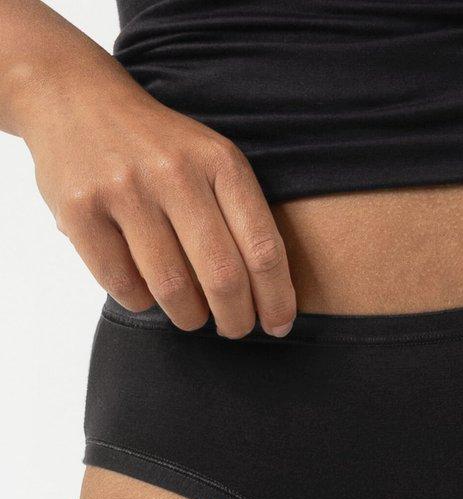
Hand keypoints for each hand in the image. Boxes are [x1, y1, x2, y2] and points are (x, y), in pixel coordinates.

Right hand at [21, 64, 295, 337]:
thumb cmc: (158, 146)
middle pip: (223, 277)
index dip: (276, 300)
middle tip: (234, 329)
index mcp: (219, 161)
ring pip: (172, 289)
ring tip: (191, 315)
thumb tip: (269, 298)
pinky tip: (146, 290)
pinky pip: (123, 285)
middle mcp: (174, 172)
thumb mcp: (210, 159)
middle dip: (235, 320)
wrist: (75, 96)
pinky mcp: (79, 210)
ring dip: (189, 316)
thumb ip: (239, 215)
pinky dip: (141, 300)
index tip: (278, 326)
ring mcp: (124, 189)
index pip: (263, 249)